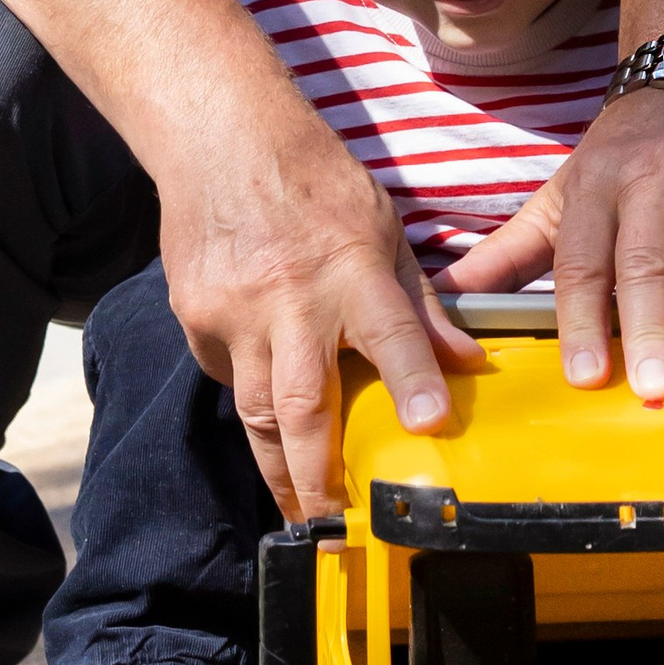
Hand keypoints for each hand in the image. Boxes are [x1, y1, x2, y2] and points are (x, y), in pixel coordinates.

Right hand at [156, 88, 483, 518]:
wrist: (219, 138)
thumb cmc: (312, 180)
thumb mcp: (382, 227)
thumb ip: (420, 303)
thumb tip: (467, 361)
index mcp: (350, 267)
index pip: (390, 331)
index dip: (414, 380)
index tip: (430, 426)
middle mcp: (291, 298)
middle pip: (303, 405)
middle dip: (319, 476)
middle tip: (336, 526)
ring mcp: (235, 314)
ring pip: (256, 413)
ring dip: (279, 468)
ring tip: (302, 511)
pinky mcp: (196, 320)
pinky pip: (228, 379)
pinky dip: (250, 404)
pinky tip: (267, 418)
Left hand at [440, 85, 663, 399]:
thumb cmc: (623, 158)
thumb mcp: (561, 196)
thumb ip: (509, 253)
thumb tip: (446, 300)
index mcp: (592, 187)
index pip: (582, 261)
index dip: (581, 319)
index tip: (586, 376)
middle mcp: (648, 177)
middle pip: (645, 260)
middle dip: (649, 326)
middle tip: (656, 386)